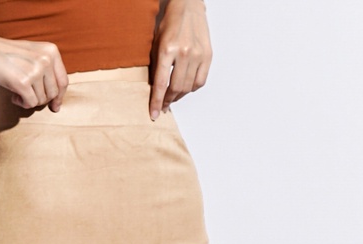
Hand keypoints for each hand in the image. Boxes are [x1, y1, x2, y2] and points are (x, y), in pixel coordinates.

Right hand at [0, 31, 68, 111]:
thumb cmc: (7, 55)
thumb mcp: (33, 55)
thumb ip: (47, 70)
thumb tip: (57, 100)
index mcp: (51, 51)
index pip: (63, 81)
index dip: (59, 97)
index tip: (55, 106)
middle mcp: (46, 59)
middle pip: (53, 94)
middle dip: (40, 99)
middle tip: (27, 94)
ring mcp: (35, 70)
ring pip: (41, 100)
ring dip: (29, 100)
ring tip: (17, 91)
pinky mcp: (23, 82)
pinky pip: (30, 103)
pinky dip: (22, 103)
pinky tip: (14, 95)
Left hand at [149, 0, 211, 119]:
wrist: (188, 6)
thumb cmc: (170, 23)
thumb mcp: (156, 43)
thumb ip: (156, 66)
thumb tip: (156, 90)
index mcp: (167, 50)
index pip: (160, 84)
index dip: (157, 102)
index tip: (155, 115)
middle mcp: (183, 53)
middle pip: (176, 88)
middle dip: (168, 100)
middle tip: (164, 105)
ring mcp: (197, 54)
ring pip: (188, 87)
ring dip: (179, 96)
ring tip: (173, 97)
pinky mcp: (207, 55)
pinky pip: (200, 81)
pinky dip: (192, 88)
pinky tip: (186, 87)